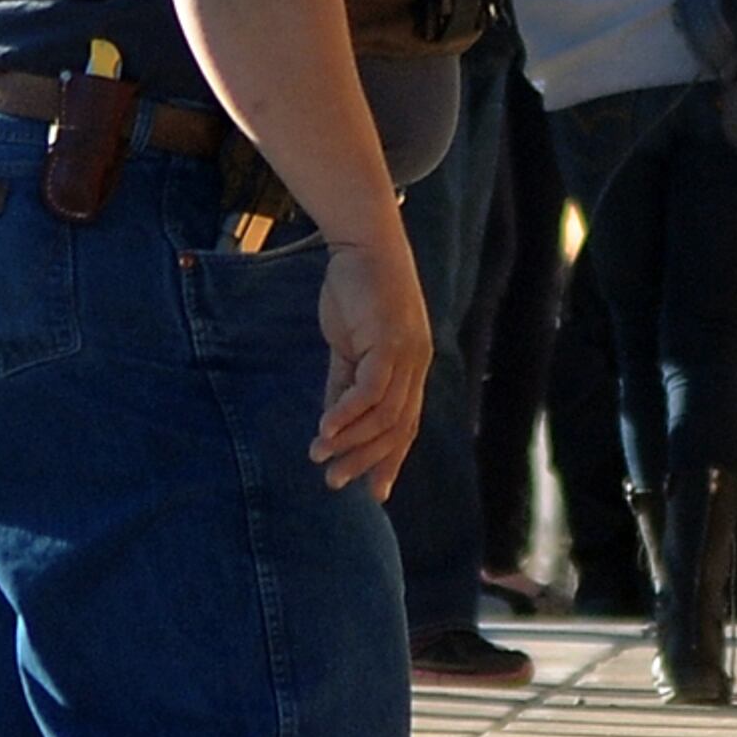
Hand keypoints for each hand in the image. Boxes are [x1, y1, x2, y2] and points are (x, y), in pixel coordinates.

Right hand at [310, 228, 431, 497]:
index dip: (390, 461)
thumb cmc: (357, 292)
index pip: (406, 427)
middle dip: (365, 460)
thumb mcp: (347, 346)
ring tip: (320, 457)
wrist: (364, 245)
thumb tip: (331, 423)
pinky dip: (348, 413)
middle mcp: (415, 367)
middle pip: (396, 429)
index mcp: (411, 370)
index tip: (372, 492)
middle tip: (335, 482)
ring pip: (384, 414)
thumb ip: (343, 383)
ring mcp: (407, 355)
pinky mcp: (389, 341)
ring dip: (350, 441)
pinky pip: (370, 389)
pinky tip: (325, 430)